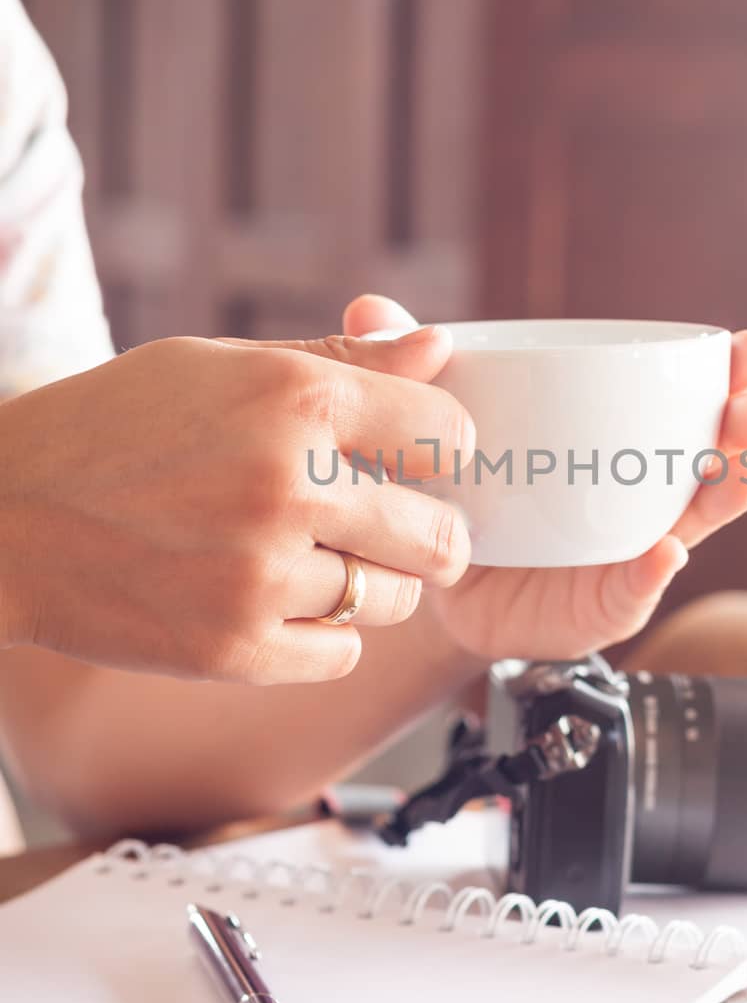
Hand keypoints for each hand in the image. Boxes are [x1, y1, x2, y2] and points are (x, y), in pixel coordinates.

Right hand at [0, 330, 474, 681]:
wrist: (0, 517)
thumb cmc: (113, 426)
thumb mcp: (218, 368)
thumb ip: (340, 362)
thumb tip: (440, 349)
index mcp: (293, 399)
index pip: (447, 432)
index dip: (443, 446)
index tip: (421, 456)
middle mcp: (288, 487)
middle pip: (442, 534)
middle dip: (429, 530)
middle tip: (393, 523)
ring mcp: (261, 576)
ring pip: (395, 599)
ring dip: (372, 582)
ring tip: (314, 557)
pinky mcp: (235, 650)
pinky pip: (340, 652)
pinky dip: (323, 633)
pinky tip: (276, 598)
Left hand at [342, 296, 746, 659]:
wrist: (436, 586)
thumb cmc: (458, 494)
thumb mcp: (434, 426)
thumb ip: (404, 367)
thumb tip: (366, 305)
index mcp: (617, 436)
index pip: (688, 396)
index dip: (728, 372)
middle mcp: (638, 489)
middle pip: (712, 453)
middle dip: (744, 425)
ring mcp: (630, 546)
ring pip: (697, 519)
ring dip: (727, 491)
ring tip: (741, 470)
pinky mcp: (604, 600)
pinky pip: (637, 588)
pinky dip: (653, 570)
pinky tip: (663, 552)